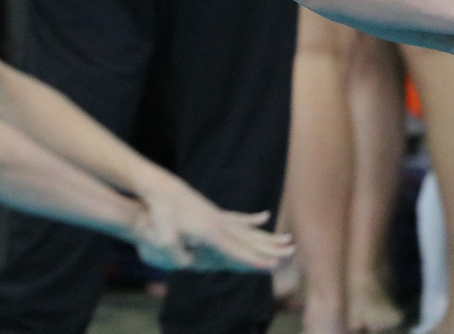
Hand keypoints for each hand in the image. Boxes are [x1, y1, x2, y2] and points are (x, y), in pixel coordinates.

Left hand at [130, 173, 292, 271]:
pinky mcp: (215, 211)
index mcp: (209, 232)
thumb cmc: (161, 213)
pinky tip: (265, 217)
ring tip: (287, 239)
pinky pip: (238, 217)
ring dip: (268, 236)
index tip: (273, 266)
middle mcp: (219, 223)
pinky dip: (252, 219)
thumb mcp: (164, 237)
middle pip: (250, 239)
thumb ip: (177, 253)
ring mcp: (219, 216)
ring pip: (249, 229)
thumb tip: (190, 264)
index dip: (254, 259)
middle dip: (271, 248)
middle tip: (292, 252)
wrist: (162, 187)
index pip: (236, 249)